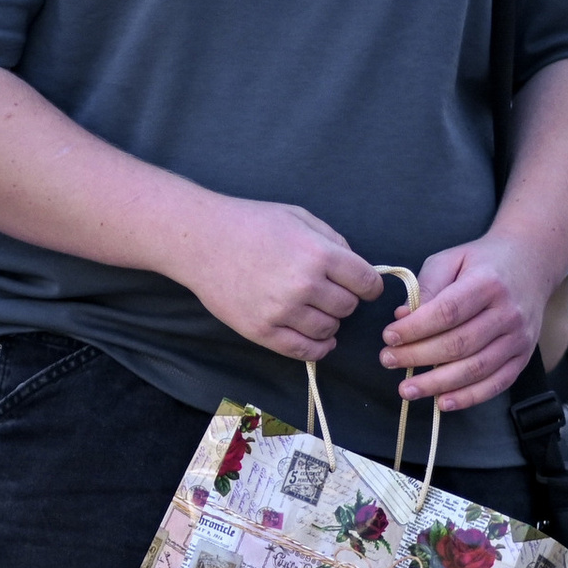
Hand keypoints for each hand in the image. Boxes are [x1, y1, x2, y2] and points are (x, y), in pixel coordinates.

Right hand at [169, 199, 379, 361]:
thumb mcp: (298, 217)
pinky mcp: (261, 330)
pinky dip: (318, 348)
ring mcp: (281, 311)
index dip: (368, 285)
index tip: (360, 286)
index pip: (367, 283)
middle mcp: (304, 285)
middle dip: (342, 299)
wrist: (199, 240)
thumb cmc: (249, 223)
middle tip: (324, 292)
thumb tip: (357, 268)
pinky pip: (304, 350)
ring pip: (329, 330)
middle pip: (348, 307)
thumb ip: (334, 240)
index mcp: (318, 254)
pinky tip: (316, 338)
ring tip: (312, 310)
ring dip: (328, 321)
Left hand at [380, 236, 554, 411]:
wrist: (531, 263)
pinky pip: (498, 383)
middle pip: (459, 344)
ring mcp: (520, 338)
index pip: (447, 312)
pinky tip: (442, 402)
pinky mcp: (524, 357)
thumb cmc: (481, 262)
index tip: (388, 336)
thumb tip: (401, 317)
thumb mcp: (450, 260)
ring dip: (438, 384)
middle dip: (418, 357)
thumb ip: (426, 287)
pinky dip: (470, 397)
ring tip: (406, 389)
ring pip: (477, 368)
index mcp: (487, 284)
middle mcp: (508, 314)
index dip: (415, 329)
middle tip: (388, 360)